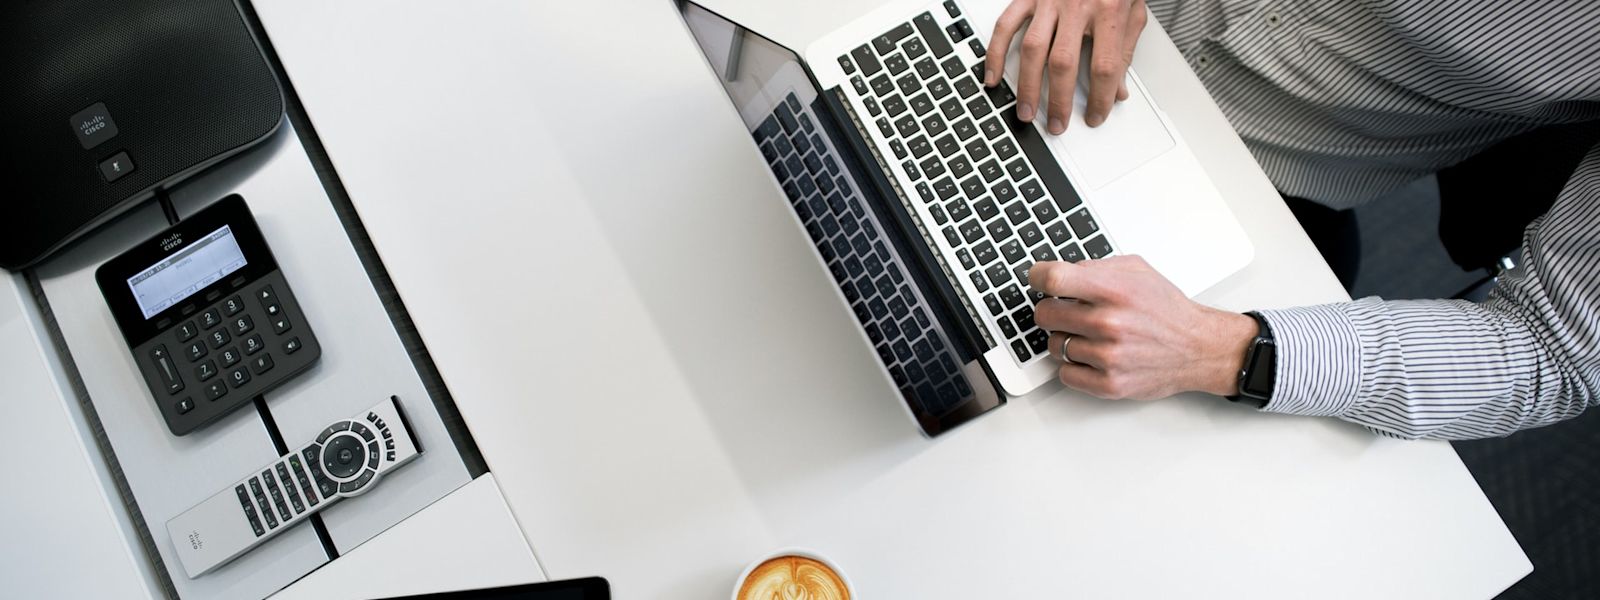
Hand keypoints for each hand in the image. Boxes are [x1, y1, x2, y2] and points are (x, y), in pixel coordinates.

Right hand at [985, 0, 1147, 133]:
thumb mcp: (1133, 9)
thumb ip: (1124, 49)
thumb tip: (1118, 89)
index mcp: (1109, 11)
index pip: (1105, 65)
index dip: (1102, 98)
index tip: (1097, 116)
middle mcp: (1077, 6)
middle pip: (1064, 63)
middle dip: (1059, 101)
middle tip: (1056, 125)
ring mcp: (1049, 1)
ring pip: (1034, 50)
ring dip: (1028, 86)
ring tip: (1026, 112)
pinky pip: (1006, 26)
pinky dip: (996, 54)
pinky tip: (993, 77)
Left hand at [1027, 256, 1256, 399]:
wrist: (1198, 348)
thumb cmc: (1167, 310)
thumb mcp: (1137, 271)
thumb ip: (1096, 267)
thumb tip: (1060, 271)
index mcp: (1115, 291)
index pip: (1053, 279)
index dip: (1037, 277)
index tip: (1037, 279)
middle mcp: (1109, 323)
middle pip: (1044, 314)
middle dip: (1052, 310)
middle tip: (1067, 311)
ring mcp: (1108, 356)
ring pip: (1053, 345)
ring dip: (1066, 339)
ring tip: (1090, 335)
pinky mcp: (1109, 384)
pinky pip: (1065, 374)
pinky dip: (1073, 366)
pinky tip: (1091, 356)